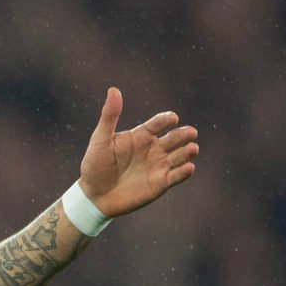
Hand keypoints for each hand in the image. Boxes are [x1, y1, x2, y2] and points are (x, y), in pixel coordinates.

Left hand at [78, 87, 198, 216]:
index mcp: (141, 135)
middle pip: (175, 138)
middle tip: (190, 133)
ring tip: (192, 148)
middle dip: (183, 135)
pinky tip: (189, 168)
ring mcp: (159, 166)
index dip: (166, 119)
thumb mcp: (100, 140)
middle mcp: (154, 148)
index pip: (158, 123)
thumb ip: (109, 117)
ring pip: (180, 156)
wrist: (94, 196)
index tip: (172, 118)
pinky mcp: (161, 183)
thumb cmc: (95, 165)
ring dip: (187, 152)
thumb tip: (113, 90)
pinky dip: (184, 172)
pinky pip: (176, 176)